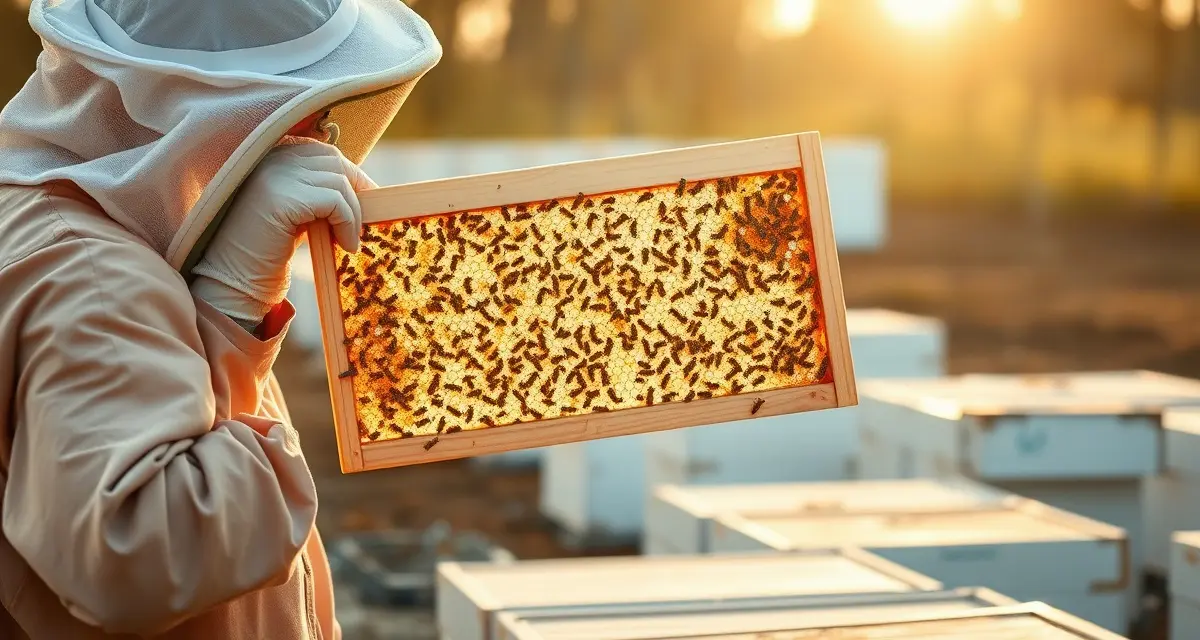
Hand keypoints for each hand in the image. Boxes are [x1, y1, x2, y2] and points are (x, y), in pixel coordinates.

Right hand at [191, 138, 375, 326]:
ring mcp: (275, 175)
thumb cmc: (265, 251)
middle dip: (357, 189)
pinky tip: (346, 245)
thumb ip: (315, 191)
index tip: (366, 199)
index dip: (349, 174)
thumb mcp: (293, 211)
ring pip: (339, 182)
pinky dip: (348, 224)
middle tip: (365, 220)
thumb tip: (362, 186)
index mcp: (269, 156)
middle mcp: (270, 158)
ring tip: (350, 241)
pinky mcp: (283, 197)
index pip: (321, 152)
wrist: (233, 280)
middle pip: (333, 161)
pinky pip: (334, 202)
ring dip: (354, 214)